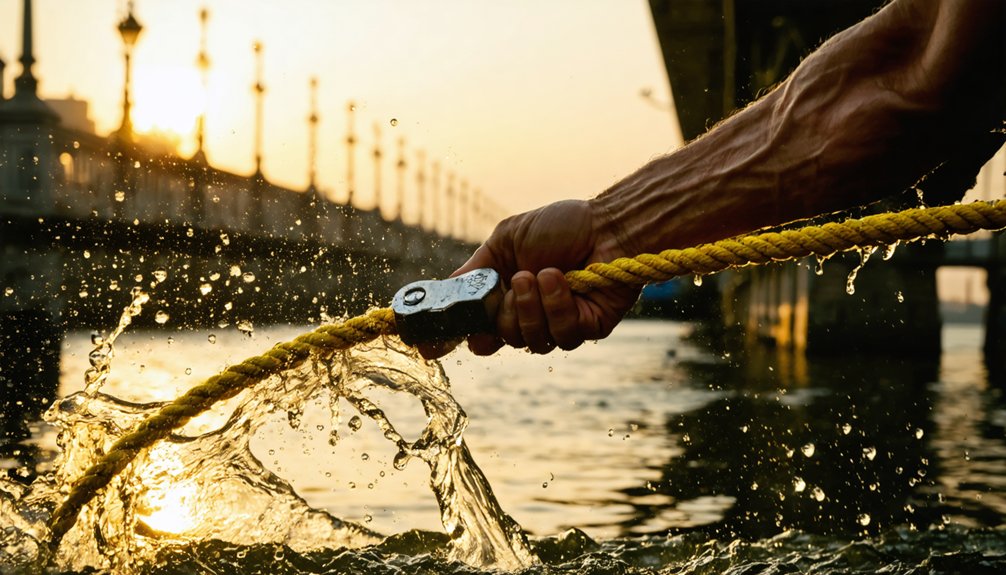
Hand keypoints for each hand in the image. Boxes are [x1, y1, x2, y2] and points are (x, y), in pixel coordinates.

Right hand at [420, 199, 639, 357]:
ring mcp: (559, 325)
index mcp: (508, 296)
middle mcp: (531, 314)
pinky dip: (557, 305)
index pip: (477, 328)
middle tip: (520, 278)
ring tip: (542, 274)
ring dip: (531, 307)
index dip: (454, 338)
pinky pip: (562, 335)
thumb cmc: (563, 226)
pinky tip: (561, 280)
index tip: (431, 345)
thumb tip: (444, 293)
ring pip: (529, 341)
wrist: (609, 224)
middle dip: (505, 311)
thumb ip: (476, 270)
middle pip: (499, 338)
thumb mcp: (506, 241)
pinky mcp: (587, 329)